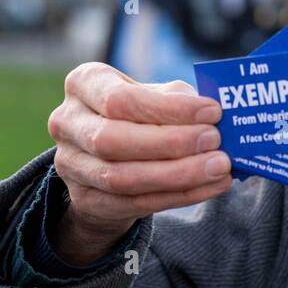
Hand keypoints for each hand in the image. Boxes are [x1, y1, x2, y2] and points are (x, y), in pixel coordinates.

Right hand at [47, 63, 231, 264]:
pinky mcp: (85, 200)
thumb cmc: (138, 115)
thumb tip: (215, 113)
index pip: (121, 99)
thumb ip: (178, 100)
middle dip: (172, 143)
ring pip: (123, 177)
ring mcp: (70, 165)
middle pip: (115, 140)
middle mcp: (67, 122)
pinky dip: (179, 196)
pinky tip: (211, 187)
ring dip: (178, 174)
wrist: (106, 158)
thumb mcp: (154, 96)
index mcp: (84, 84)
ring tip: (219, 167)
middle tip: (215, 141)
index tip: (213, 112)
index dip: (169, 109)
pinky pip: (135, 203)